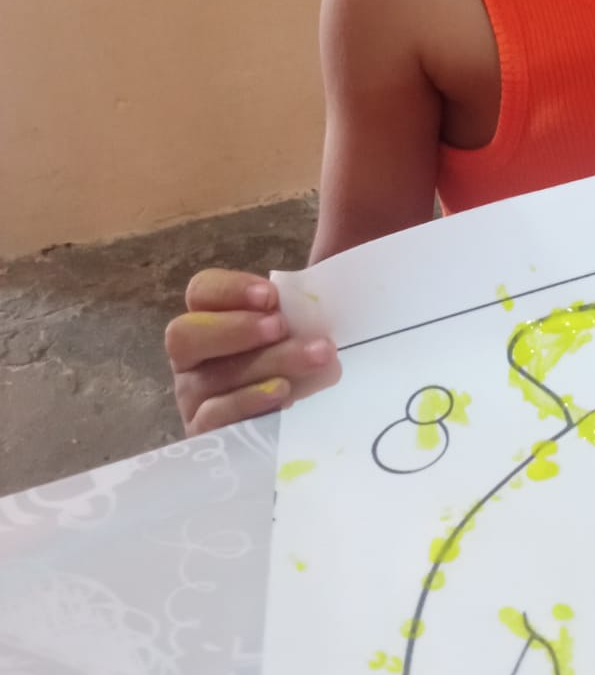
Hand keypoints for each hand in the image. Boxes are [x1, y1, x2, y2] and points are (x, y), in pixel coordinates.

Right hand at [166, 268, 339, 435]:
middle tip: (281, 327)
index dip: (231, 290)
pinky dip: (250, 400)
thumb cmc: (294, 359)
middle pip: (185, 334)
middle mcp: (191, 356)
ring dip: (267, 363)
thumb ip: (303, 293)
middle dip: (236, 328)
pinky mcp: (204, 434)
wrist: (300, 425)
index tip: (272, 296)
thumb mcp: (299, 324)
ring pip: (213, 377)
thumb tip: (330, 240)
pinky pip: (216, 416)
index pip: (201, 292)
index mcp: (208, 318)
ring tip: (315, 357)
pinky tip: (283, 391)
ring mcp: (193, 397)